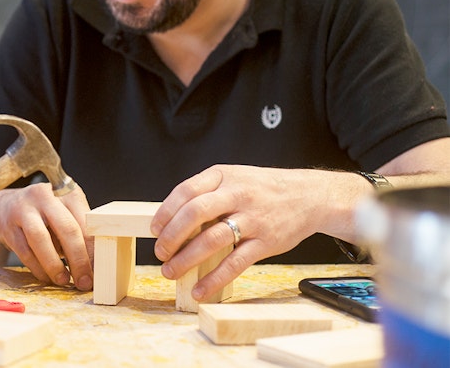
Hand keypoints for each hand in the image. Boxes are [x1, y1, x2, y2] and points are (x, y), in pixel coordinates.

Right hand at [0, 182, 92, 289]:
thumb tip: (94, 263)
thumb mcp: (63, 212)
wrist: (4, 207)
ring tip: (63, 280)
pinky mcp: (8, 227)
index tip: (98, 270)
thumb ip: (79, 230)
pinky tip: (47, 276)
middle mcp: (44, 196)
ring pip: (41, 240)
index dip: (93, 249)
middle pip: (67, 229)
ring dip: (55, 265)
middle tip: (84, 282)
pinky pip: (25, 251)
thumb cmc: (43, 213)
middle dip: (78, 260)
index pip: (85, 221)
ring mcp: (23, 210)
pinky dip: (38, 268)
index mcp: (65, 191)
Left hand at [150, 164, 350, 300]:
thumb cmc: (263, 189)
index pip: (185, 191)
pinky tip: (200, 290)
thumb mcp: (233, 177)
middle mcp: (237, 195)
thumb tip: (173, 220)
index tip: (154, 229)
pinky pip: (235, 263)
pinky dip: (214, 279)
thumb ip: (207, 192)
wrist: (310, 196)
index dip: (165, 212)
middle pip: (194, 213)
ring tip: (170, 272)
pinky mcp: (266, 242)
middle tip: (160, 252)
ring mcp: (252, 219)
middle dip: (171, 236)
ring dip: (186, 259)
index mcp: (223, 176)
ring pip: (211, 240)